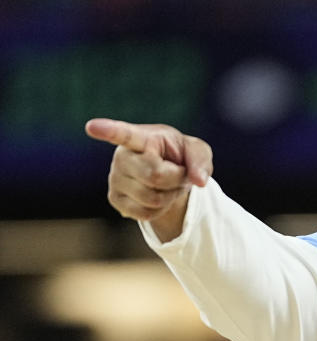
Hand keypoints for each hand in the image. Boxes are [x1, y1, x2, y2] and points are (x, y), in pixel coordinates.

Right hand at [85, 118, 213, 241]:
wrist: (168, 174)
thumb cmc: (181, 156)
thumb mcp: (197, 152)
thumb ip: (200, 160)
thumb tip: (199, 181)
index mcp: (142, 137)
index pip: (124, 134)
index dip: (108, 130)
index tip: (92, 126)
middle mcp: (122, 155)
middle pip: (156, 176)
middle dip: (177, 178)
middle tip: (178, 172)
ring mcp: (115, 177)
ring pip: (152, 198)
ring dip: (170, 195)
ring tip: (168, 184)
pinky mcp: (115, 198)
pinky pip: (146, 214)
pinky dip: (161, 209)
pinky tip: (158, 196)